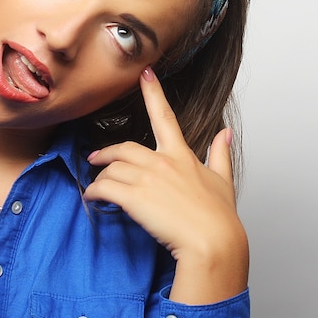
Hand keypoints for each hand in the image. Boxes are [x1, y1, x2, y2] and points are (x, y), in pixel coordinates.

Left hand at [83, 67, 248, 304]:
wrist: (214, 243)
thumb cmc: (219, 217)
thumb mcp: (223, 181)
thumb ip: (220, 154)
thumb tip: (225, 132)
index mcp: (181, 155)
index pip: (165, 117)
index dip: (153, 93)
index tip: (145, 74)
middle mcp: (162, 162)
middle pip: (124, 148)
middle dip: (107, 152)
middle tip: (95, 158)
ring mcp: (147, 179)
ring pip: (112, 168)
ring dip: (101, 177)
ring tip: (96, 186)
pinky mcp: (135, 197)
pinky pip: (105, 188)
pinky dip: (94, 191)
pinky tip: (92, 197)